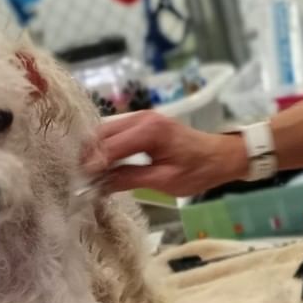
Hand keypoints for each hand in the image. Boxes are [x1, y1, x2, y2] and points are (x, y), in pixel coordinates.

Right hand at [86, 111, 246, 195]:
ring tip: (89, 174)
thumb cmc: (199, 170)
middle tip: (81, 179)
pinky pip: (116, 132)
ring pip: (105, 131)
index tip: (81, 182)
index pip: (109, 146)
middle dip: (89, 156)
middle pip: (102, 134)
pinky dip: (106, 147)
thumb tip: (99, 184)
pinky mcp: (142, 122)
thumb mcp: (165, 181)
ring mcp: (141, 117)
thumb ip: (130, 179)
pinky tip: (103, 165)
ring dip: (95, 151)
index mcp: (149, 130)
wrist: (221, 155)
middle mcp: (142, 118)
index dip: (92, 164)